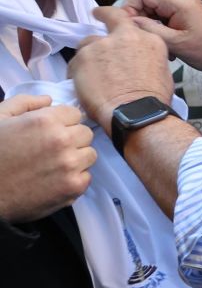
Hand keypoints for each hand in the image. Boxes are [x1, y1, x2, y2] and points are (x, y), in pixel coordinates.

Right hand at [0, 94, 95, 221]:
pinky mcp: (73, 187)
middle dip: (71, 138)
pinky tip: (53, 180)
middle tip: (51, 149)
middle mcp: (62, 141)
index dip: (63, 122)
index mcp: (45, 121)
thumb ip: (25, 103)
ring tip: (52, 164)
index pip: (75, 114)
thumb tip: (49, 99)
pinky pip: (86, 177)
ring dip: (76, 158)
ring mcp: (70, 165)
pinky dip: (74, 178)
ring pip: (89, 154)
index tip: (51, 131)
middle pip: (85, 134)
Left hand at [68, 8, 174, 128]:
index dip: (109, 16)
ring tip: (93, 78)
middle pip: (102, 32)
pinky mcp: (83, 58)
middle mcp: (124, 37)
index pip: (125, 19)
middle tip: (94, 51)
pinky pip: (75, 62)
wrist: (136, 114)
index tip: (100, 15)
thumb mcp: (162, 71)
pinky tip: (86, 87)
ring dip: (88, 58)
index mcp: (148, 39)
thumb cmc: (152, 101)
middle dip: (97, 40)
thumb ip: (146, 56)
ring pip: (87, 46)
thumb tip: (136, 60)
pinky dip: (78, 72)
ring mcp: (101, 45)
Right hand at [117, 0, 201, 71]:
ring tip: (161, 44)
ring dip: (150, 26)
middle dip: (140, 19)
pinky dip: (158, 27)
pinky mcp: (182, 10)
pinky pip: (160, 13)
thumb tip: (127, 21)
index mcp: (179, 1)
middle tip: (146, 38)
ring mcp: (182, 3)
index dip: (129, 7)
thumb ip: (150, 30)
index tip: (130, 26)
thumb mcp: (176, 43)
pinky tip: (167, 43)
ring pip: (151, 7)